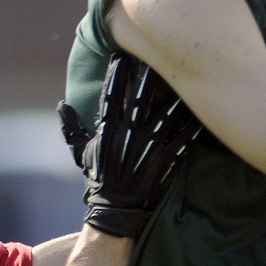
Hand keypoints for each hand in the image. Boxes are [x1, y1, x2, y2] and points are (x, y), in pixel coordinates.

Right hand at [60, 53, 201, 238]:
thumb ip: (70, 128)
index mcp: (108, 131)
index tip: (122, 56)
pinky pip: (183, 138)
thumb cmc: (99, 178)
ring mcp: (149, 148)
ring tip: (188, 76)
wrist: (116, 209)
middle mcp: (129, 136)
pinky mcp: (166, 160)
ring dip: (177, 96)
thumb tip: (61, 105)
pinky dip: (194, 124)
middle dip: (149, 77)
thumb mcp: (80, 153)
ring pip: (166, 115)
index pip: (111, 96)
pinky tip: (204, 109)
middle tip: (159, 56)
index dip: (116, 75)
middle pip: (141, 99)